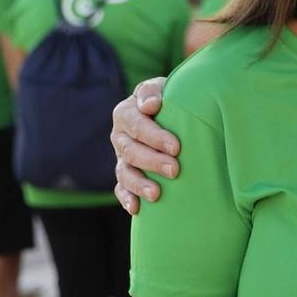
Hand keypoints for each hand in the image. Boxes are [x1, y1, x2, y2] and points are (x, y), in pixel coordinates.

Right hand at [112, 76, 177, 213]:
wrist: (170, 114)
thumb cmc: (170, 99)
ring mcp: (121, 158)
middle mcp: (120, 136)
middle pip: (131, 151)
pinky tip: (136, 209)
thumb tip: (150, 105)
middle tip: (174, 169)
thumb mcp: (163, 87)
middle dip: (152, 161)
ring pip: (124, 173)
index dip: (154, 136)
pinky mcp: (125, 175)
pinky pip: (121, 189)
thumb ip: (153, 90)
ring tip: (156, 194)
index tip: (176, 146)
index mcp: (126, 113)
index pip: (135, 124)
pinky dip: (126, 199)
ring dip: (139, 184)